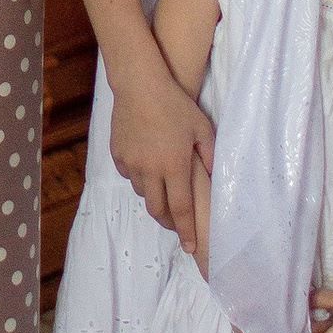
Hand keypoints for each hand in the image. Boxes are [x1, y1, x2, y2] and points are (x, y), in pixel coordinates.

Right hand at [108, 57, 212, 242]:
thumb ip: (209, 156)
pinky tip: (147, 170)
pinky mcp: (117, 155)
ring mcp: (131, 163)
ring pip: (142, 194)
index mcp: (175, 166)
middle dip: (169, 221)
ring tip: (163, 192)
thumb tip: (215, 178)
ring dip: (154, 198)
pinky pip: (129, 176)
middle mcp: (151, 169)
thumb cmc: (176, 104)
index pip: (182, 210)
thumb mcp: (202, 128)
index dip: (187, 231)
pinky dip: (139, 179)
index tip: (192, 248)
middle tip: (177, 224)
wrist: (140, 84)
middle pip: (158, 210)